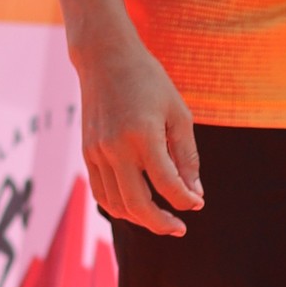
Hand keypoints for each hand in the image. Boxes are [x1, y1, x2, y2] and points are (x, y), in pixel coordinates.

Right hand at [72, 27, 201, 235]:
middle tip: (179, 229)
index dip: (186, 200)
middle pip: (137, 204)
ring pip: (116, 204)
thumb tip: (194, 192)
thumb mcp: (178, 113)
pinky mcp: (87, 152)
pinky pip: (101, 192)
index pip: (167, 184)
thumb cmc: (148, 81)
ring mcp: (97, 152)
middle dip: (161, 223)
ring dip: (139, 218)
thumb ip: (186, 155)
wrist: (104, 57)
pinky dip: (119, 206)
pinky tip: (136, 207)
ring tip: (160, 218)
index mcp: (143, 135)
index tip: (198, 204)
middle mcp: (115, 147)